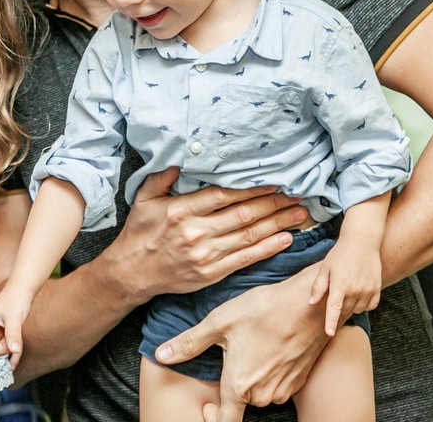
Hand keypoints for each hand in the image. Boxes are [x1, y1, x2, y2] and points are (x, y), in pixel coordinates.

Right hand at [0, 285, 32, 367]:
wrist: (22, 292)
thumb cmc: (14, 299)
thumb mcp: (14, 317)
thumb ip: (13, 334)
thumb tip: (14, 351)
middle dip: (1, 349)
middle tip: (10, 337)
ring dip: (10, 348)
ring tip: (16, 335)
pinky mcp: (3, 336)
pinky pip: (7, 350)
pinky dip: (13, 356)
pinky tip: (14, 363)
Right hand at [111, 168, 308, 301]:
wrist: (132, 272)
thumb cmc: (140, 232)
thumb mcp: (143, 199)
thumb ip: (161, 178)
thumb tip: (180, 160)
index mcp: (181, 210)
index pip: (224, 196)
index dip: (251, 188)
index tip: (273, 180)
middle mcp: (196, 232)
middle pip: (243, 215)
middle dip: (274, 203)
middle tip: (298, 194)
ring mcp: (206, 255)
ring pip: (249, 236)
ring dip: (278, 224)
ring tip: (300, 214)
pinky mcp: (212, 273)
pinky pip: (246, 259)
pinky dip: (268, 249)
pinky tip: (286, 239)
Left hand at [155, 265, 328, 421]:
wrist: (310, 305)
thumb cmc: (263, 310)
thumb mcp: (219, 322)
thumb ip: (189, 344)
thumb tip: (161, 355)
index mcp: (239, 385)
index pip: (225, 421)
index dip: (212, 417)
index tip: (207, 405)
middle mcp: (263, 394)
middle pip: (241, 403)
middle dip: (234, 386)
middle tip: (232, 355)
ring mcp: (283, 390)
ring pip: (260, 394)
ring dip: (252, 379)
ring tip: (251, 348)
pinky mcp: (298, 382)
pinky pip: (277, 386)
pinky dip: (270, 374)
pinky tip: (267, 348)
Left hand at [309, 240, 380, 335]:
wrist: (362, 242)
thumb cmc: (340, 254)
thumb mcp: (325, 268)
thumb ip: (318, 287)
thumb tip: (311, 303)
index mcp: (340, 285)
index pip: (334, 309)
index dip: (331, 322)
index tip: (329, 333)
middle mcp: (355, 290)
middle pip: (345, 310)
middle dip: (339, 307)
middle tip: (337, 292)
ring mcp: (368, 290)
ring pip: (357, 309)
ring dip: (351, 305)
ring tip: (348, 289)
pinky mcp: (377, 289)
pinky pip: (370, 306)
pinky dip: (364, 304)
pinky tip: (359, 293)